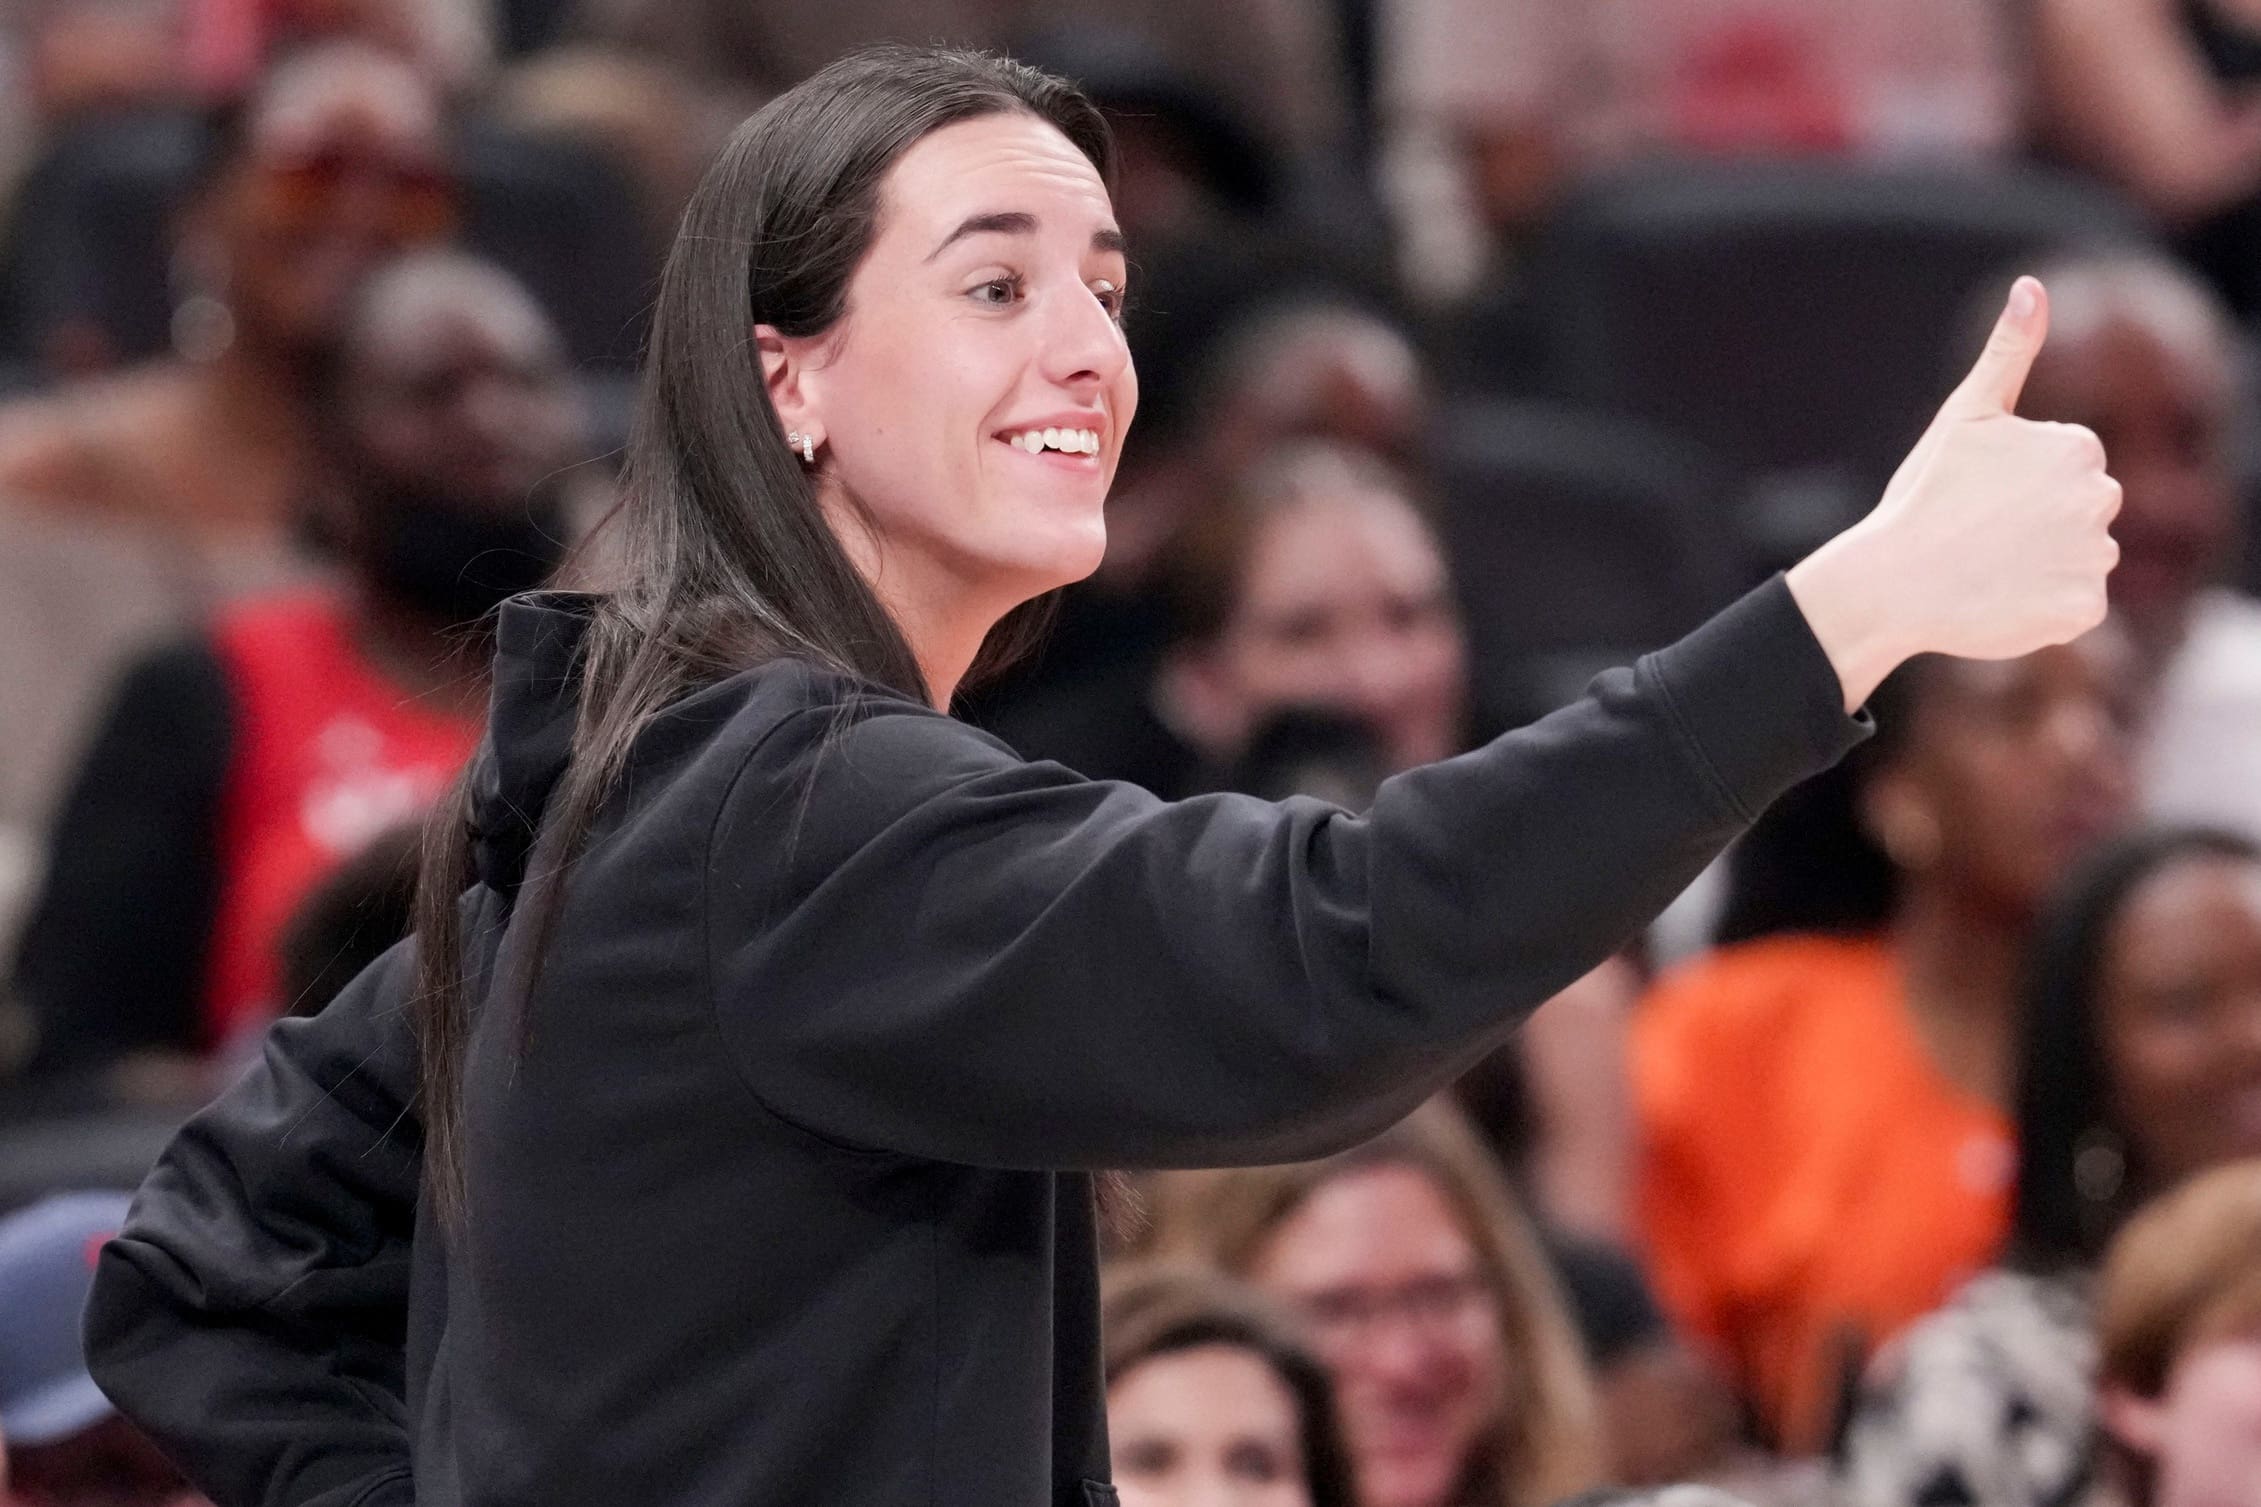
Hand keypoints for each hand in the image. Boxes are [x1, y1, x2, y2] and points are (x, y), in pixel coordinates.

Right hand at [1788, 276, 2121, 709]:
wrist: (1891, 582)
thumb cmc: (1921, 496)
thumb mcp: (1964, 415)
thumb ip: (2009, 351)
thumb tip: (2030, 286)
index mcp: (2078, 449)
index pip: (2069, 469)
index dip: (2020, 486)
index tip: (1978, 499)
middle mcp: (2101, 499)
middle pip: (2080, 513)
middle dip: (2039, 524)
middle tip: (1978, 536)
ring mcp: (2095, 558)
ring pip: (2079, 561)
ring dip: (2041, 568)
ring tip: (1984, 570)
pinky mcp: (2085, 611)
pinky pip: (2077, 608)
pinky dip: (2043, 610)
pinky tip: (1999, 600)